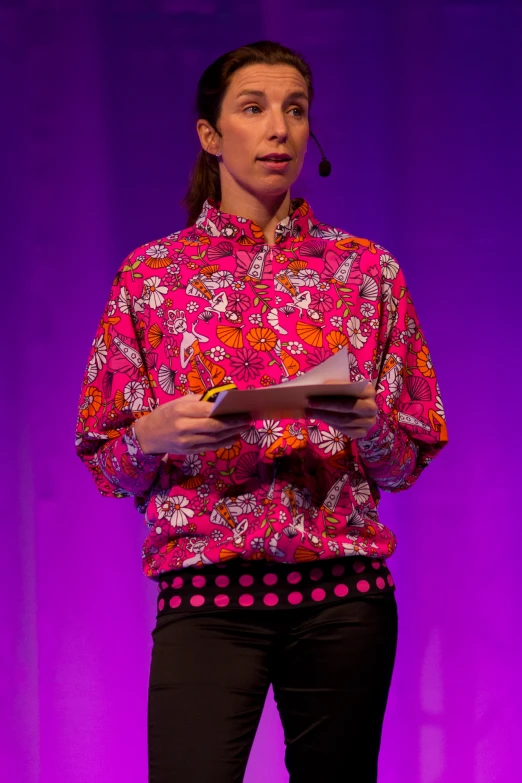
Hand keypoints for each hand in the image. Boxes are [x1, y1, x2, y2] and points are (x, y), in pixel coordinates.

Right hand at [133, 395, 251, 454]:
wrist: (148, 435)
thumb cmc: (166, 414)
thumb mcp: (179, 402)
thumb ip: (200, 401)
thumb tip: (223, 399)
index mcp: (181, 410)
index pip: (209, 411)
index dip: (228, 412)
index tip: (242, 409)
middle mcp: (184, 427)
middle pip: (215, 427)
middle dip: (234, 423)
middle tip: (248, 419)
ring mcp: (187, 441)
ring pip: (215, 438)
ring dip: (233, 433)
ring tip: (245, 427)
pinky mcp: (189, 451)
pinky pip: (210, 447)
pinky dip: (224, 443)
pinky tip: (234, 437)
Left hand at [305, 381, 377, 438]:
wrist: (361, 406)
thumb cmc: (349, 392)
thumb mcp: (346, 386)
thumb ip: (337, 386)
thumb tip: (318, 387)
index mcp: (369, 391)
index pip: (349, 393)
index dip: (334, 392)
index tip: (315, 391)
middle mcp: (372, 408)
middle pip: (347, 409)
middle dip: (326, 406)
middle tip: (309, 403)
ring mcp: (369, 422)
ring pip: (344, 421)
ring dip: (324, 416)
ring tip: (309, 412)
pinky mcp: (363, 432)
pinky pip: (345, 431)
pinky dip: (331, 424)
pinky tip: (320, 419)